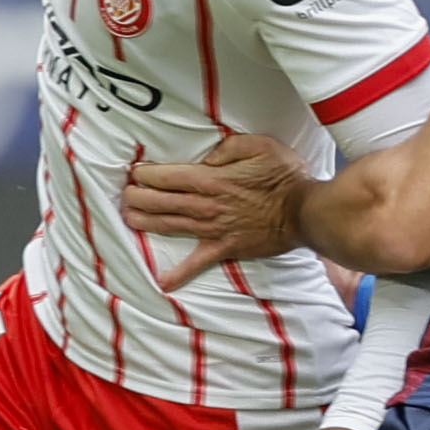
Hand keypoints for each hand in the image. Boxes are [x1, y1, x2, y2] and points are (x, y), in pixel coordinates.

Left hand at [122, 135, 307, 290]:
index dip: (145, 174)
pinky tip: (163, 283)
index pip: (167, 176)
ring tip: (128, 219)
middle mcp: (205, 205)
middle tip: (125, 194)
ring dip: (144, 223)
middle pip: (159, 201)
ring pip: (169, 226)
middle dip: (136, 197)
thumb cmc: (285, 177)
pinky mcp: (224, 248)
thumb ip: (228, 148)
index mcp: (211, 179)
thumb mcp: (259, 146)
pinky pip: (198, 263)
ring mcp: (213, 229)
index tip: (135, 173)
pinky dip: (180, 274)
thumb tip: (206, 157)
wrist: (304, 212)